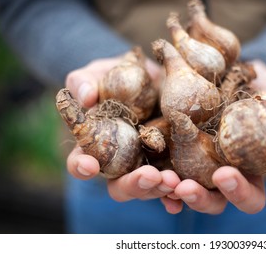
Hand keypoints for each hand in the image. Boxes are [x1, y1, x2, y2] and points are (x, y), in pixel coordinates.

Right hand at [64, 55, 177, 201]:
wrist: (156, 76)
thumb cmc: (120, 74)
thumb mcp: (100, 72)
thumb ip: (85, 82)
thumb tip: (86, 98)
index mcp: (96, 144)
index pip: (81, 161)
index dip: (82, 166)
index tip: (90, 165)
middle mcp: (121, 162)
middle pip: (119, 185)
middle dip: (133, 184)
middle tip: (149, 175)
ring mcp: (147, 164)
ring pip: (148, 188)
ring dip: (159, 188)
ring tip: (173, 181)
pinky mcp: (170, 163)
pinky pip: (173, 183)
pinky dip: (177, 193)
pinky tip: (183, 192)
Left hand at [160, 60, 265, 214]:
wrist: (223, 75)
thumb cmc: (256, 86)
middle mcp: (241, 171)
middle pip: (243, 197)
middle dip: (235, 191)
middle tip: (223, 177)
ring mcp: (211, 170)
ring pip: (207, 196)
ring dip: (195, 195)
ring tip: (180, 185)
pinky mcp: (184, 163)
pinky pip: (176, 182)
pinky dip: (168, 189)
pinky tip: (161, 183)